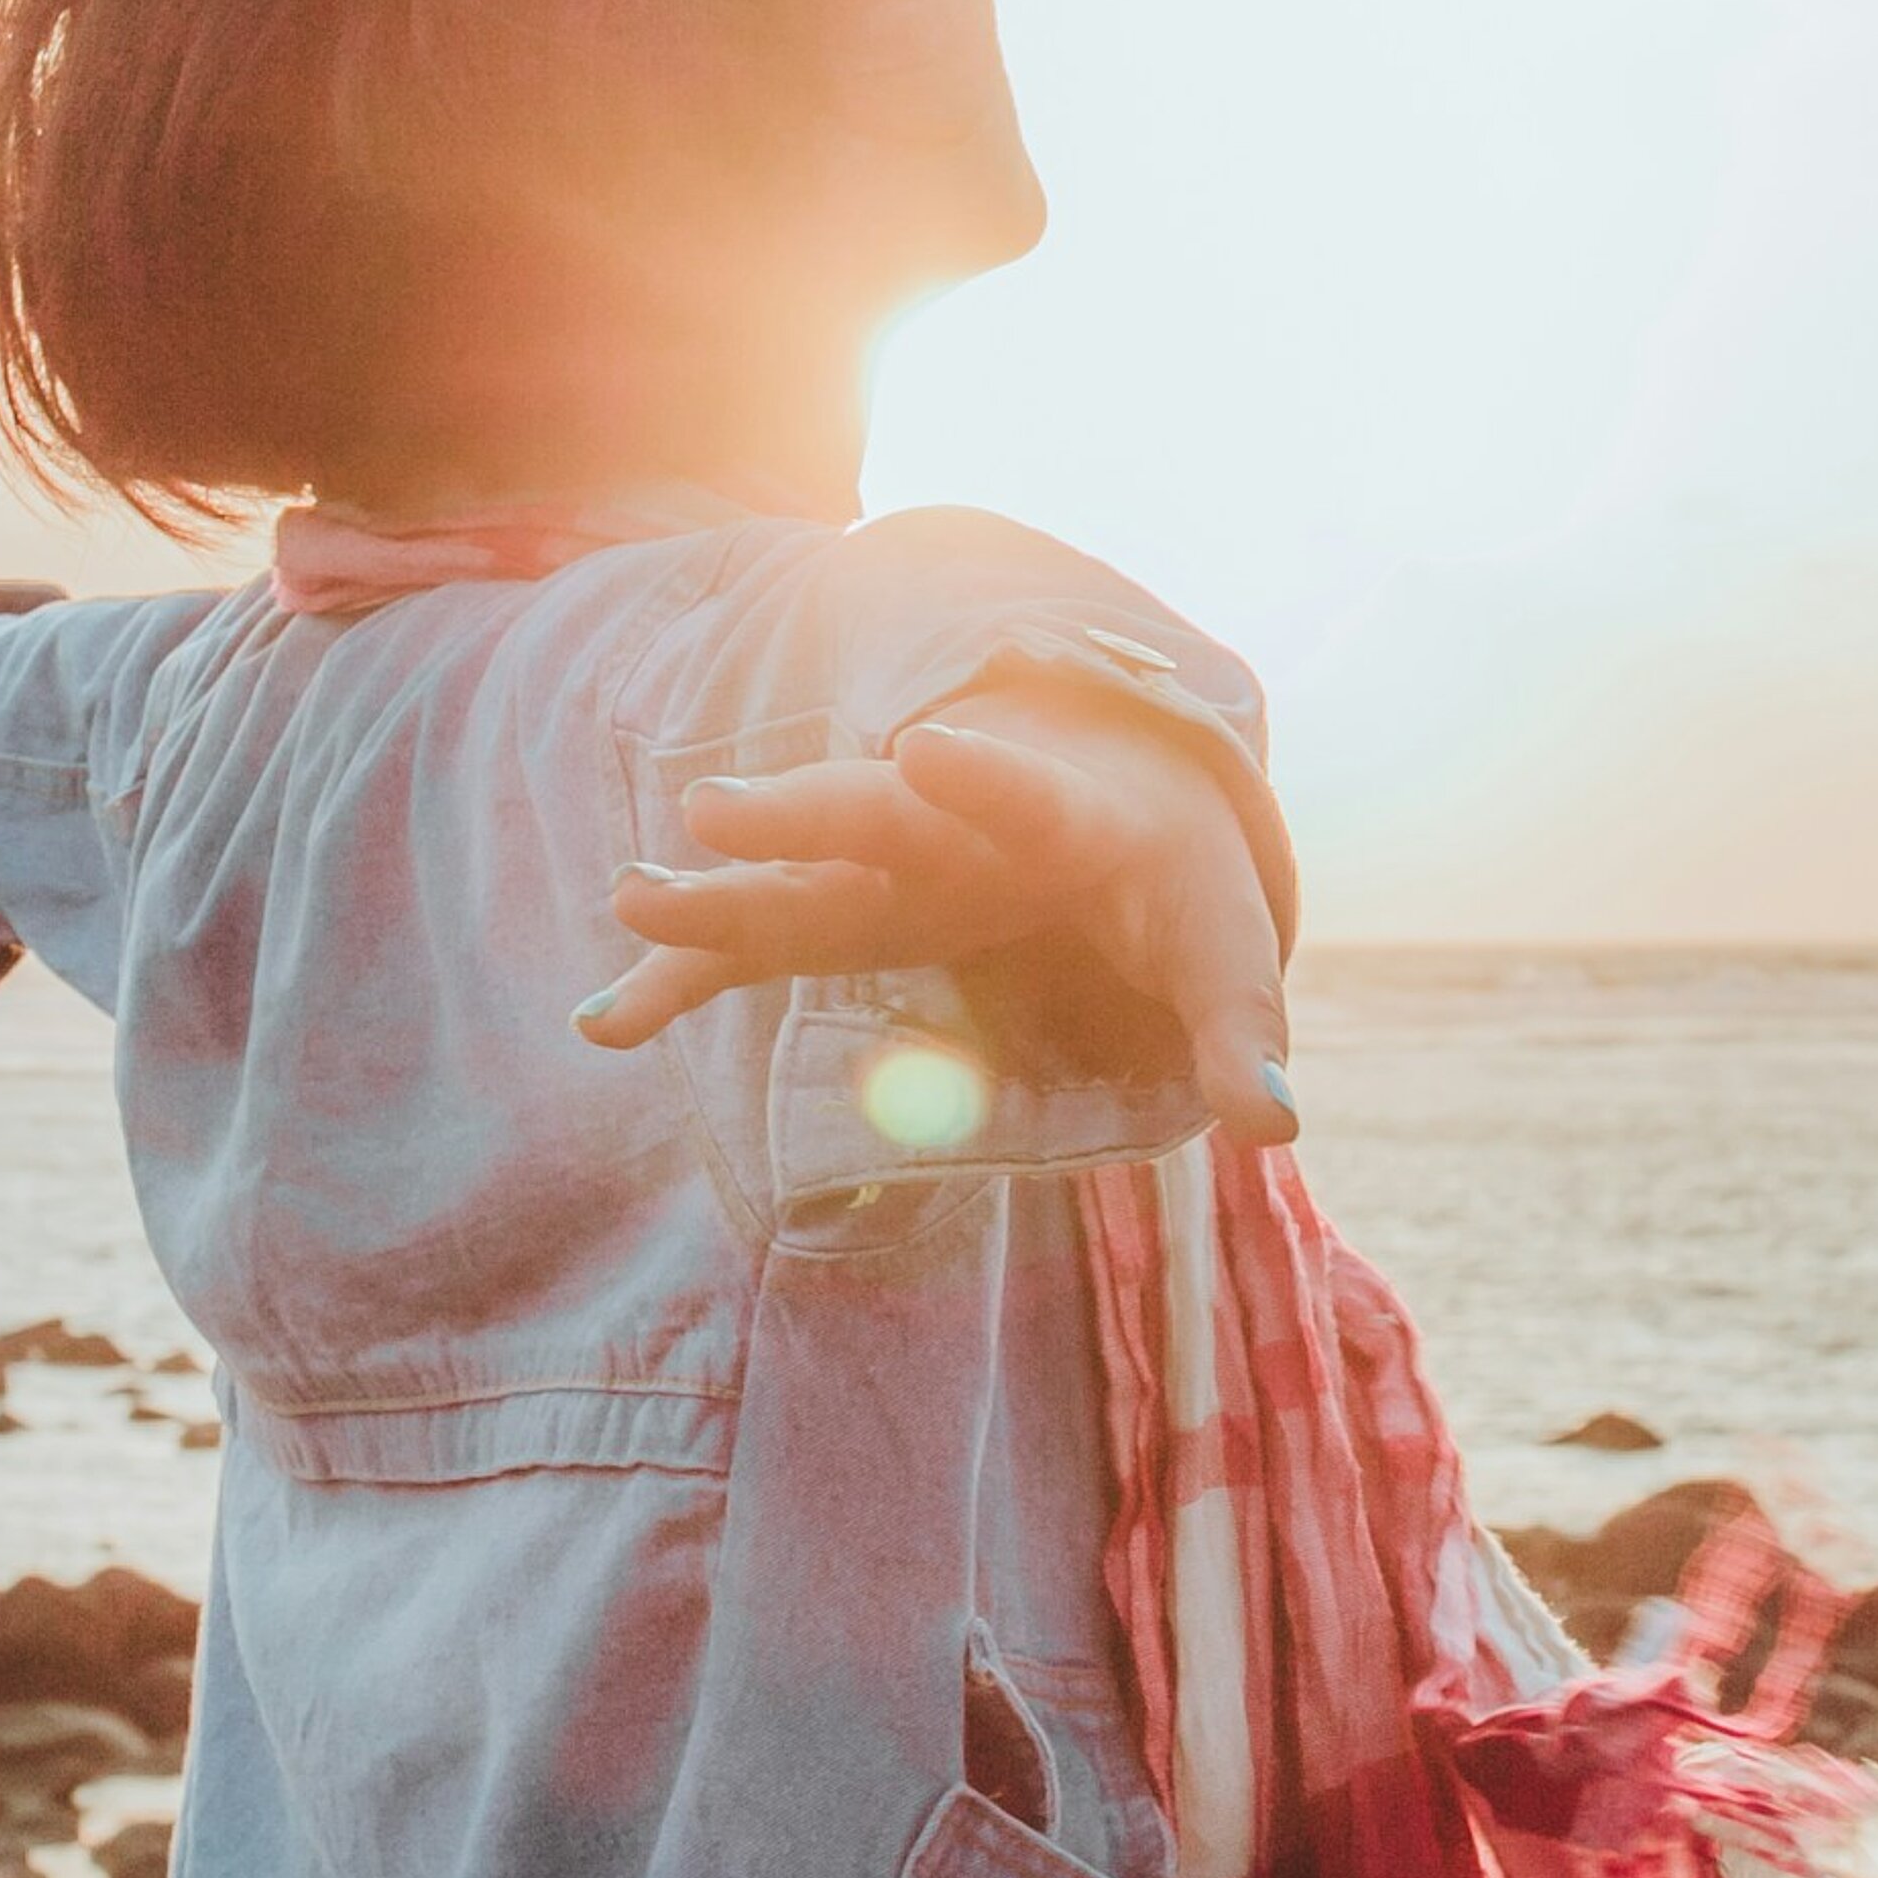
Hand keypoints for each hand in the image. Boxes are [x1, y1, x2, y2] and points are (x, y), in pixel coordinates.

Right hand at [575, 705, 1297, 1146]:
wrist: (1112, 790)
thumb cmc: (1173, 874)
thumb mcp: (1223, 945)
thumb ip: (1241, 1033)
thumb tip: (1271, 1127)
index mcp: (1059, 819)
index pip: (1022, 795)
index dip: (984, 777)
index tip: (929, 750)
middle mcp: (953, 826)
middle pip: (868, 816)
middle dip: (795, 814)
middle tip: (711, 809)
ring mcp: (887, 866)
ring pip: (793, 875)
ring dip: (714, 892)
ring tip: (628, 898)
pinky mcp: (848, 913)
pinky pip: (754, 947)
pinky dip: (685, 976)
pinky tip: (607, 1022)